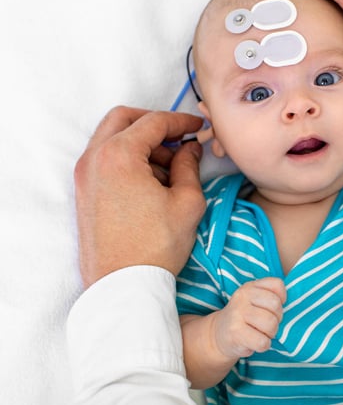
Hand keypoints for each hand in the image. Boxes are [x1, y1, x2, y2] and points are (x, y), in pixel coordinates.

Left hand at [74, 106, 205, 286]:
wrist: (124, 286)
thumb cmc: (155, 246)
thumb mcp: (187, 201)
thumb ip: (189, 166)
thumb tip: (189, 149)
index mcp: (118, 155)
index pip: (153, 122)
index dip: (180, 122)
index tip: (197, 127)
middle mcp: (94, 159)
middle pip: (123, 119)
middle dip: (154, 123)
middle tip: (179, 137)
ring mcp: (84, 176)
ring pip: (111, 138)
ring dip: (140, 142)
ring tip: (169, 166)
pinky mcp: (84, 193)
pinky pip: (105, 159)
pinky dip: (127, 158)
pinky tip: (151, 180)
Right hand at [213, 278, 286, 359]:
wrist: (219, 334)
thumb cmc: (245, 317)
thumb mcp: (255, 300)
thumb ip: (271, 296)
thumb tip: (290, 305)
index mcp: (250, 286)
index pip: (277, 285)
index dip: (281, 299)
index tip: (272, 308)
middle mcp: (242, 297)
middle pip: (276, 306)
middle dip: (277, 319)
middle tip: (266, 324)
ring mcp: (237, 314)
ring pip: (271, 324)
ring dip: (271, 334)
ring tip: (261, 333)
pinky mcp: (235, 333)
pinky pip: (262, 341)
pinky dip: (263, 345)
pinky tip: (254, 342)